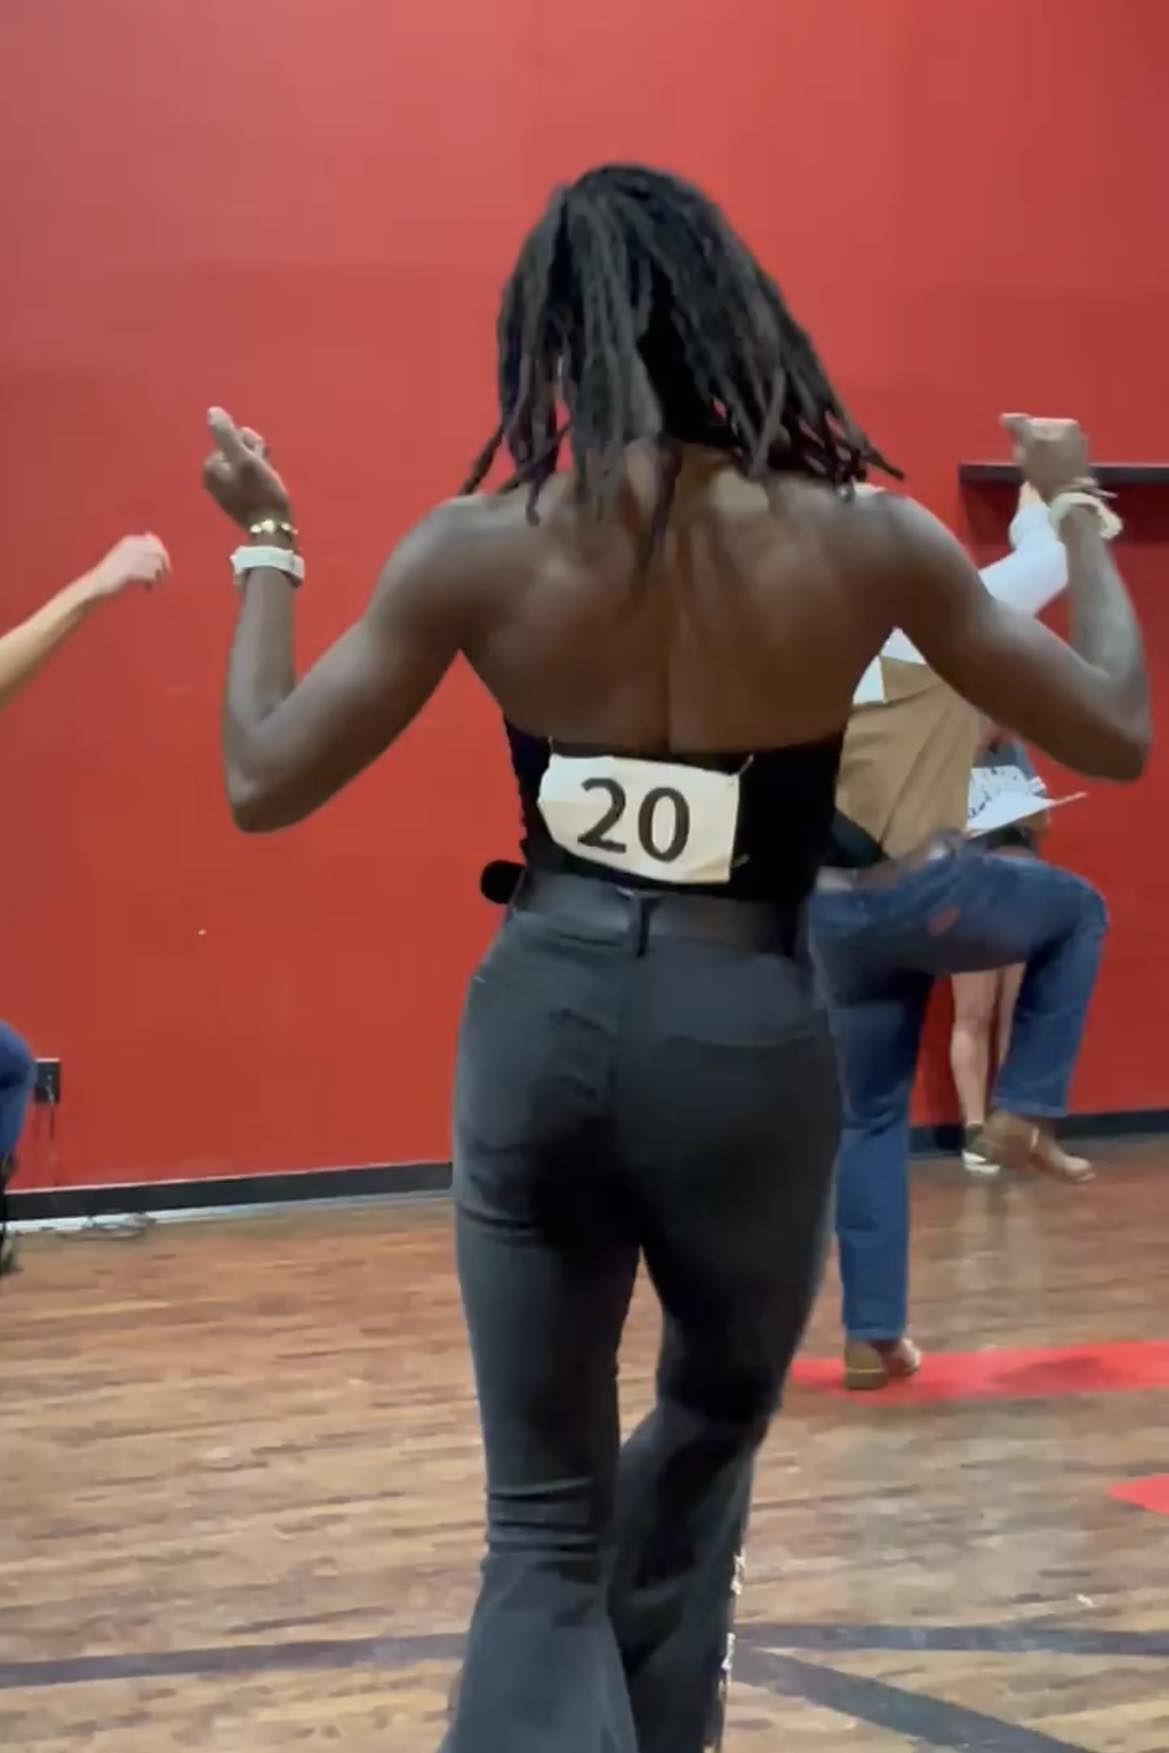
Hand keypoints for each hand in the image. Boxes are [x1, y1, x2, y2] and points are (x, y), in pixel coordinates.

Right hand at [81, 533, 169, 601]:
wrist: (97, 584)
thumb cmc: (113, 575)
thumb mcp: (126, 559)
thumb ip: (141, 554)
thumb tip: (162, 556)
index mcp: (130, 542)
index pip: (154, 543)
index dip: (163, 555)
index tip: (164, 567)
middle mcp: (132, 547)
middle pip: (159, 554)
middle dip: (164, 566)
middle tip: (161, 578)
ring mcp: (131, 558)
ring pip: (157, 566)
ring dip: (159, 577)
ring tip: (151, 585)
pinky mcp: (131, 571)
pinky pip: (152, 576)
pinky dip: (153, 584)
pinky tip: (147, 588)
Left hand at [202, 407, 292, 530]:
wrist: (271, 528)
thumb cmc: (261, 493)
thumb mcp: (245, 459)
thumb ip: (226, 435)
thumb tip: (212, 411)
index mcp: (211, 464)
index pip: (234, 437)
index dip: (252, 444)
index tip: (261, 459)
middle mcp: (212, 474)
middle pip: (237, 448)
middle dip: (254, 454)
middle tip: (265, 471)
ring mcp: (222, 486)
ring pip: (244, 460)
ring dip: (259, 464)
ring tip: (267, 480)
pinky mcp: (234, 496)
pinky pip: (246, 474)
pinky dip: (257, 476)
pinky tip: (265, 488)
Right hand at [1000, 413, 1094, 503]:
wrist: (1069, 497)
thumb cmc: (1047, 470)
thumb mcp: (1030, 445)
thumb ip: (1019, 426)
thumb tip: (1005, 417)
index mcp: (1066, 423)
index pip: (1033, 423)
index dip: (1021, 437)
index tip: (1017, 450)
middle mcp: (1076, 432)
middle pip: (1042, 435)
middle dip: (1031, 445)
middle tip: (1024, 460)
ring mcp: (1080, 448)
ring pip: (1049, 447)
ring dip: (1039, 455)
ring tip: (1033, 469)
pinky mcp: (1079, 465)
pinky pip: (1057, 458)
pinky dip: (1048, 463)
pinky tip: (1044, 474)